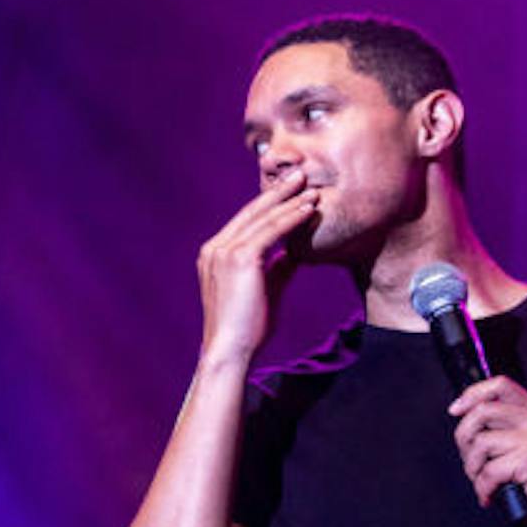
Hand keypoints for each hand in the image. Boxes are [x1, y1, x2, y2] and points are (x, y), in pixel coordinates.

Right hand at [196, 171, 319, 364]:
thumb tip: (294, 254)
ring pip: (263, 218)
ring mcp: (223, 252)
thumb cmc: (246, 329)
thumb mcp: (263, 290)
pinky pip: (271, 231)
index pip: (245, 221)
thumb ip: (276, 268)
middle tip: (302, 174)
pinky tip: (309, 209)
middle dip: (279, 192)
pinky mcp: (239, 258)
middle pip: (252, 212)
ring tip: (312, 187)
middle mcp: (214, 248)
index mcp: (214, 255)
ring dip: (289, 201)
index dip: (269, 204)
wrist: (231, 351)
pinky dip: (291, 218)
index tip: (291, 192)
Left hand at [447, 377, 526, 526]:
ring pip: (480, 443)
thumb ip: (506, 426)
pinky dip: (483, 488)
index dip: (472, 394)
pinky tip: (490, 495)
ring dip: (472, 468)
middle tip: (471, 461)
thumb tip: (466, 417)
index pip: (499, 385)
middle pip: (482, 412)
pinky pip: (488, 470)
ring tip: (482, 481)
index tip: (456, 410)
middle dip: (464, 439)